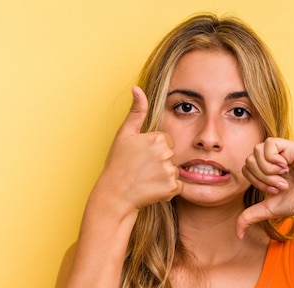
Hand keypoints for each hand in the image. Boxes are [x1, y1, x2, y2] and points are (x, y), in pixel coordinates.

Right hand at [93, 86, 182, 214]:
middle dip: (161, 162)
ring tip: (146, 178)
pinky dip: (168, 189)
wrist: (115, 194)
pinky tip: (152, 188)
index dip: (154, 149)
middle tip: (143, 168)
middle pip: (172, 155)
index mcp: (158, 137)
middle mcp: (166, 153)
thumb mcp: (124, 134)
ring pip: (175, 170)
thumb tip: (137, 88)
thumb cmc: (118, 164)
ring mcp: (170, 171)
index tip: (141, 156)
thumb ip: (136, 111)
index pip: (167, 141)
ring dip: (164, 176)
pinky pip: (178, 186)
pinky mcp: (173, 187)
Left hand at [236, 137, 293, 237]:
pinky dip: (273, 159)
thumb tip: (238, 234)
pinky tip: (286, 168)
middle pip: (250, 158)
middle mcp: (275, 157)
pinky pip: (269, 144)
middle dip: (261, 177)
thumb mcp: (268, 209)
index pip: (247, 167)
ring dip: (268, 170)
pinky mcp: (292, 146)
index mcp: (268, 168)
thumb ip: (250, 216)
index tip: (274, 191)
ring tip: (284, 178)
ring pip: (257, 151)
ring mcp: (283, 150)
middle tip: (280, 186)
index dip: (256, 181)